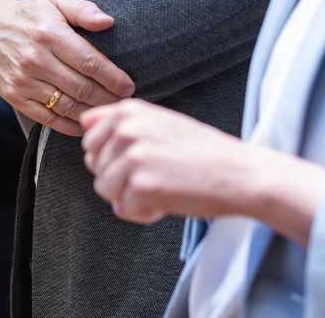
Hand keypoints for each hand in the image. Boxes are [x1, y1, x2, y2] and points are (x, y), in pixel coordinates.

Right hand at [0, 0, 134, 135]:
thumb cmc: (29, 16)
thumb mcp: (55, 2)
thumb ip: (83, 10)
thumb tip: (108, 22)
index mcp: (49, 34)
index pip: (90, 62)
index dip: (113, 78)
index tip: (128, 85)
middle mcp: (35, 59)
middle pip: (82, 87)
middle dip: (108, 98)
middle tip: (123, 102)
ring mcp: (23, 81)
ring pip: (67, 105)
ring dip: (92, 112)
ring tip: (109, 112)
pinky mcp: (15, 96)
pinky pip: (47, 118)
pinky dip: (69, 125)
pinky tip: (85, 122)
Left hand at [80, 99, 324, 245]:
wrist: (239, 174)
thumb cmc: (203, 152)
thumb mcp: (159, 122)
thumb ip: (122, 123)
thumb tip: (84, 126)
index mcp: (129, 110)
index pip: (88, 134)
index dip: (107, 153)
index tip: (136, 159)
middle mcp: (126, 129)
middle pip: (94, 164)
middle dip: (118, 177)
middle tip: (154, 176)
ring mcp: (132, 157)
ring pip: (104, 188)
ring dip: (129, 196)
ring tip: (162, 188)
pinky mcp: (141, 186)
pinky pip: (122, 209)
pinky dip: (142, 213)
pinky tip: (167, 203)